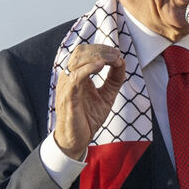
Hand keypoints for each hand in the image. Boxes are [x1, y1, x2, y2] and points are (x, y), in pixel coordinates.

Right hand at [54, 44, 125, 159]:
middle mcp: (69, 77)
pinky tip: (101, 66)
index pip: (85, 52)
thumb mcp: (106, 95)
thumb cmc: (88, 118)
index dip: (102, 49)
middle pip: (81, 52)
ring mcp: (66, 85)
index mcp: (76, 75)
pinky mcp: (67, 96)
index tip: (118, 54)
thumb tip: (122, 62)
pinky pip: (75, 77)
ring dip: (98, 56)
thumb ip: (114, 79)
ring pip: (78, 60)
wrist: (77, 139)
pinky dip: (88, 68)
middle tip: (116, 55)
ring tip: (113, 59)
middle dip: (101, 50)